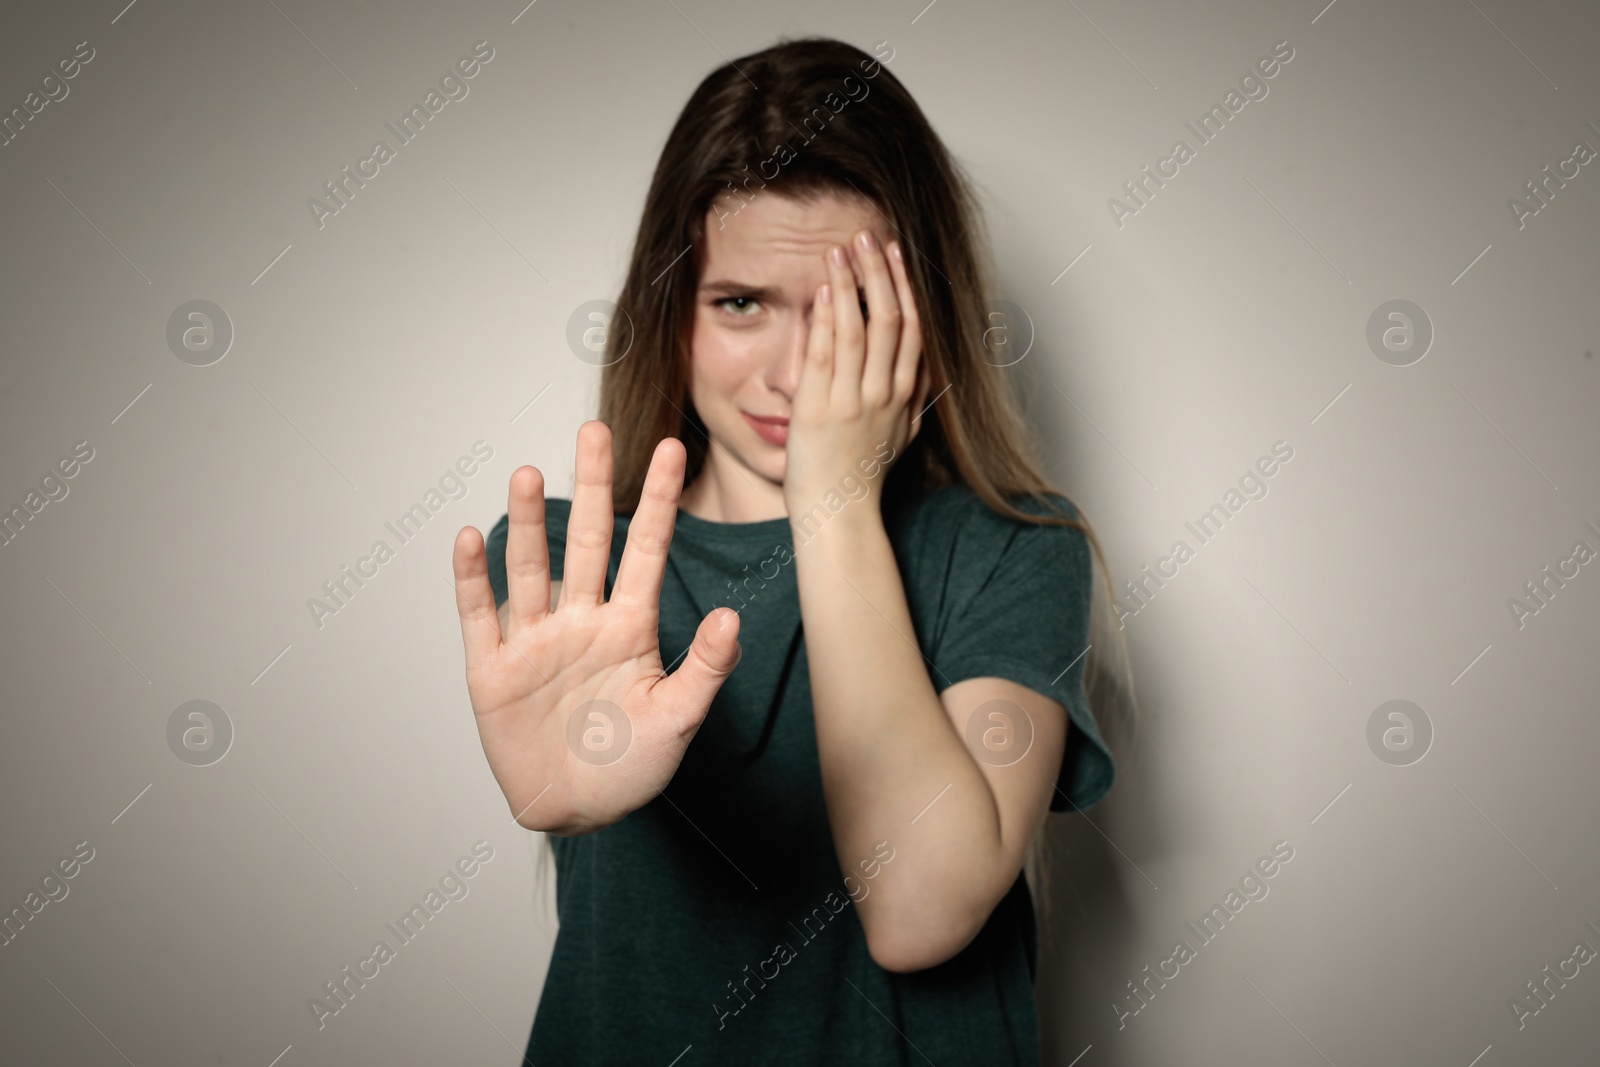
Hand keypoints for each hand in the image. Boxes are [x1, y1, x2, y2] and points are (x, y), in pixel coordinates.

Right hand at [451, 421, 742, 834]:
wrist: (578, 812)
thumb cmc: (633, 767)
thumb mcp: (679, 719)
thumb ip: (706, 669)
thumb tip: (733, 616)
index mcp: (630, 627)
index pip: (647, 551)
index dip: (659, 502)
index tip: (673, 450)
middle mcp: (581, 621)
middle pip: (586, 542)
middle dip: (591, 487)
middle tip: (594, 429)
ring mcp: (536, 642)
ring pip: (531, 569)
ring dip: (526, 523)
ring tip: (526, 472)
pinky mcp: (493, 670)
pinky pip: (480, 615)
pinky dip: (473, 578)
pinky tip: (470, 538)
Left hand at [782, 230, 928, 518]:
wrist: (839, 514)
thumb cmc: (862, 478)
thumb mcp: (900, 437)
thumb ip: (911, 402)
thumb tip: (921, 373)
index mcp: (904, 397)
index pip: (911, 329)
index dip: (905, 287)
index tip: (897, 254)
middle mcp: (884, 394)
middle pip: (890, 320)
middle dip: (880, 273)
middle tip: (870, 235)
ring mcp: (852, 401)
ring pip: (859, 329)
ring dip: (852, 284)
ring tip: (842, 249)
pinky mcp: (819, 410)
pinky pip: (827, 355)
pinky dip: (828, 319)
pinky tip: (824, 290)